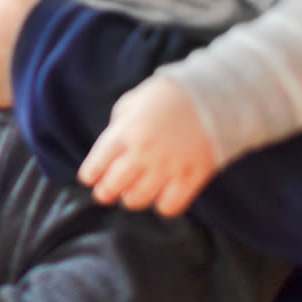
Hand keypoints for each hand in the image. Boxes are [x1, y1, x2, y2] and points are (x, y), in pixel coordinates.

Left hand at [78, 76, 217, 215]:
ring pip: (138, 199)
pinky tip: (160, 196)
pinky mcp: (192, 177)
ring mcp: (168, 167)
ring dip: (131, 199)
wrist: (213, 95)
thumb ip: (119, 125)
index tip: (89, 179)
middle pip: (114, 186)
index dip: (90, 175)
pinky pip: (170, 206)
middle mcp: (143, 153)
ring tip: (131, 195)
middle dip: (105, 193)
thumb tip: (111, 149)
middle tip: (105, 194)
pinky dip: (162, 205)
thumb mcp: (133, 101)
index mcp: (126, 131)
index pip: (97, 164)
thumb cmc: (168, 95)